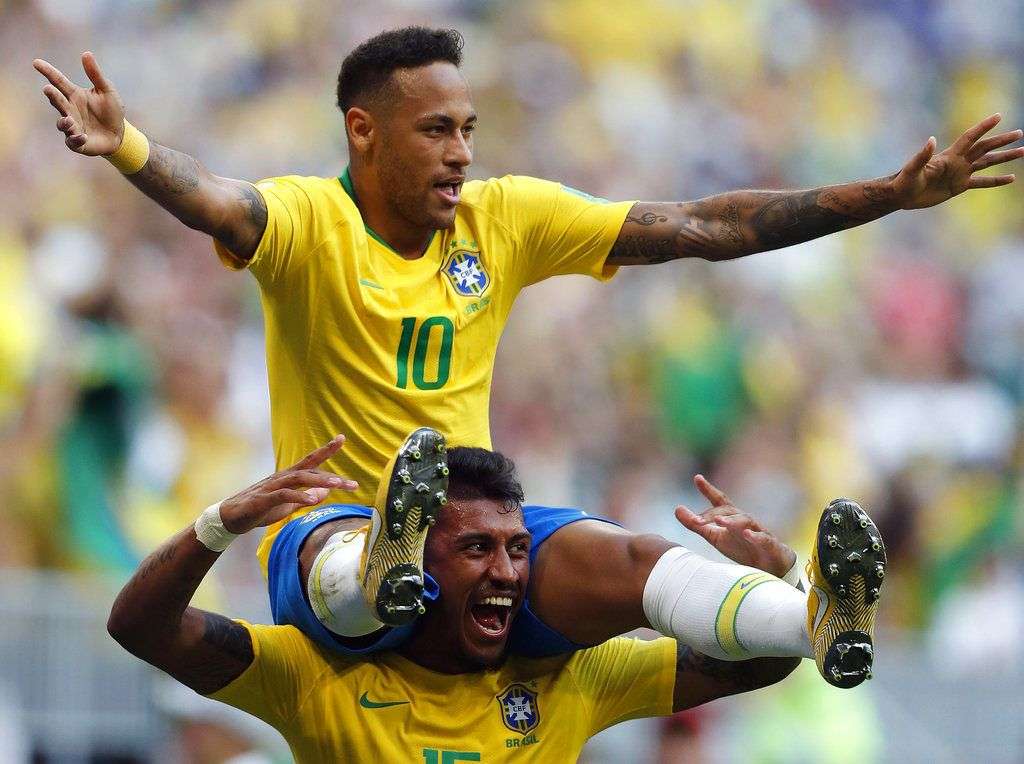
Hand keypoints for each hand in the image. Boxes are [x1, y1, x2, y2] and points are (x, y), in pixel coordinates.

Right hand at [33, 52, 125, 155]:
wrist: (119, 134)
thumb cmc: (111, 110)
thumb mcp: (107, 91)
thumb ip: (95, 74)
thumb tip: (86, 53)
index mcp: (74, 95)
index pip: (58, 81)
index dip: (48, 71)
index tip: (36, 62)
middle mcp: (70, 109)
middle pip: (57, 101)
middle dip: (52, 96)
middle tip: (48, 89)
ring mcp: (72, 126)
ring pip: (62, 124)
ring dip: (64, 122)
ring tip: (69, 120)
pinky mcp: (78, 142)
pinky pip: (73, 142)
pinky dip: (76, 139)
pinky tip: (83, 136)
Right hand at [218, 435, 357, 534]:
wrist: (231, 518)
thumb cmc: (261, 509)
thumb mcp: (289, 505)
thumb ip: (307, 497)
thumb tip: (326, 492)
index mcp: (290, 477)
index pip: (311, 460)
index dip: (326, 449)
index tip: (342, 438)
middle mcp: (283, 477)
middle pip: (309, 469)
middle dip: (331, 475)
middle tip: (352, 484)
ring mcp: (273, 486)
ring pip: (299, 478)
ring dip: (319, 480)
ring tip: (336, 485)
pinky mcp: (264, 499)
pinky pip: (283, 495)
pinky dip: (299, 497)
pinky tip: (311, 501)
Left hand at [674, 475, 795, 578]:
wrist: (769, 568)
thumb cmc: (741, 548)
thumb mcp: (714, 537)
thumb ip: (696, 524)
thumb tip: (676, 509)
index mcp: (731, 518)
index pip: (719, 501)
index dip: (708, 489)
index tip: (697, 478)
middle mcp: (744, 521)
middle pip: (729, 511)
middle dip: (713, 515)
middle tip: (697, 522)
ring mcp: (758, 531)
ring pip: (746, 521)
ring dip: (732, 521)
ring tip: (720, 522)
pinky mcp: (769, 544)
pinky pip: (763, 538)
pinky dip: (755, 536)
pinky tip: (746, 534)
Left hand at [891, 113, 1022, 208]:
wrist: (901, 196)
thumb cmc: (904, 181)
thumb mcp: (912, 169)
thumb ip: (922, 155)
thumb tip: (931, 140)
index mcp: (949, 156)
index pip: (970, 138)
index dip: (983, 127)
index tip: (998, 116)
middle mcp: (957, 162)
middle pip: (984, 148)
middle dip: (1001, 141)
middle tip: (1020, 133)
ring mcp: (960, 173)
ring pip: (987, 163)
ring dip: (1004, 157)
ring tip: (1022, 151)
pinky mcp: (959, 186)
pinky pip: (982, 182)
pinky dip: (996, 180)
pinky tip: (1011, 178)